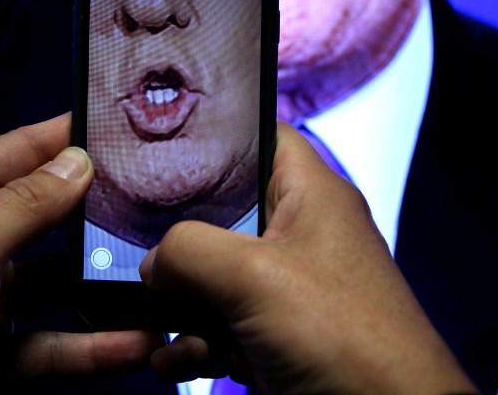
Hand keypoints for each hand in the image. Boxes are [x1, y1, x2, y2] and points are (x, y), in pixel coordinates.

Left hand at [0, 114, 156, 394]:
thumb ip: (26, 204)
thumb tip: (76, 162)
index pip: (17, 151)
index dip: (67, 139)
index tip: (120, 128)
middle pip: (43, 217)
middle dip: (95, 214)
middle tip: (156, 202)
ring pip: (55, 285)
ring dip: (103, 287)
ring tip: (159, 281)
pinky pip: (52, 343)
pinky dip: (93, 345)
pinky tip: (134, 341)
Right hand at [140, 122, 476, 394]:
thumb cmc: (353, 339)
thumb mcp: (253, 277)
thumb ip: (189, 250)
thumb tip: (153, 262)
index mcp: (311, 194)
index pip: (260, 137)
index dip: (216, 139)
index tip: (164, 151)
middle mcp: (302, 235)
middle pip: (222, 219)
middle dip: (178, 249)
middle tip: (145, 265)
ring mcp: (292, 291)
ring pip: (217, 282)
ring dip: (180, 309)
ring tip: (154, 332)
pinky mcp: (283, 338)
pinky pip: (226, 329)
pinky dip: (197, 345)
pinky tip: (176, 361)